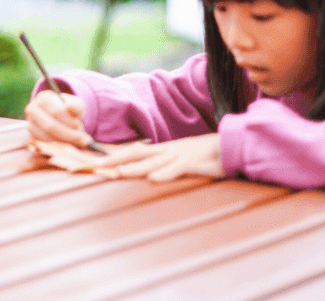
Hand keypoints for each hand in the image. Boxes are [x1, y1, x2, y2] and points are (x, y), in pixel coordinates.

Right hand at [25, 89, 93, 149]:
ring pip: (47, 139)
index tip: (81, 128)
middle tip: (84, 141)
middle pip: (50, 127)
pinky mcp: (32, 137)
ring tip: (78, 142)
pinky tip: (69, 146)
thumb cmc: (69, 109)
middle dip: (69, 136)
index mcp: (43, 97)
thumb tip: (70, 109)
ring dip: (65, 143)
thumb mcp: (76, 104)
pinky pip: (45, 146)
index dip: (70, 122)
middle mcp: (32, 110)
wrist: (60, 117)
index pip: (56, 112)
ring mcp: (30, 124)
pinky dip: (58, 148)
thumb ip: (75, 106)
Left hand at [92, 134, 223, 181]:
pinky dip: (165, 174)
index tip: (92, 162)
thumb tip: (145, 173)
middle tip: (92, 166)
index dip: (112, 156)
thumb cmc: (206, 156)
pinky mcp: (194, 162)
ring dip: (134, 167)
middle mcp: (167, 150)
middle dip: (113, 160)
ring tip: (117, 173)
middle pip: (135, 153)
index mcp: (162, 150)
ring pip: (152, 161)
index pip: (132, 151)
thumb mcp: (181, 160)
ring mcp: (180, 155)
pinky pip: (177, 168)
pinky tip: (153, 180)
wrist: (232, 145)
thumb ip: (163, 165)